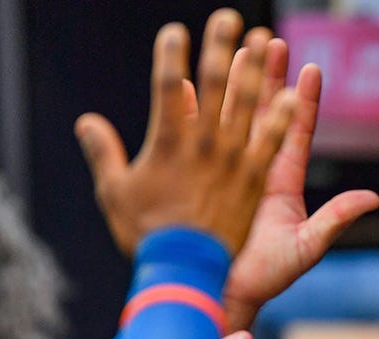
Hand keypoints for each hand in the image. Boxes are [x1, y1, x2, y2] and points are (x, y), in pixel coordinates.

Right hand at [75, 9, 297, 255]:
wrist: (184, 274)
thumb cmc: (146, 237)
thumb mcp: (115, 193)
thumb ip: (103, 153)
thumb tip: (86, 121)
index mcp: (167, 143)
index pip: (166, 86)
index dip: (169, 55)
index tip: (173, 31)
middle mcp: (203, 146)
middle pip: (213, 85)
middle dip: (220, 46)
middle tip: (227, 16)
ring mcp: (232, 161)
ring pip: (246, 106)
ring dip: (255, 71)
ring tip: (263, 40)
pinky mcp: (254, 182)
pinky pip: (273, 144)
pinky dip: (282, 120)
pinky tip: (292, 95)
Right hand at [221, 40, 378, 330]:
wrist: (222, 293)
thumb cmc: (266, 277)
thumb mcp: (305, 248)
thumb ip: (335, 221)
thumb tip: (372, 198)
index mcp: (283, 182)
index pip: (297, 132)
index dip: (305, 100)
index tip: (311, 67)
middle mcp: (258, 170)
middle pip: (265, 112)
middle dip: (268, 75)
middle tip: (269, 39)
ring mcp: (230, 172)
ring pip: (233, 117)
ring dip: (235, 82)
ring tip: (237, 48)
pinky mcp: (203, 179)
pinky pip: (198, 138)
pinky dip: (194, 112)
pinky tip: (189, 85)